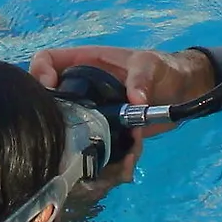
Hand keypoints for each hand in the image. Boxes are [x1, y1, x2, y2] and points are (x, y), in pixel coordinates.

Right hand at [27, 45, 216, 178]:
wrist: (182, 93)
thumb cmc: (163, 68)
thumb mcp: (151, 65)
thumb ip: (142, 78)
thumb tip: (136, 100)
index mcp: (84, 62)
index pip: (47, 60)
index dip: (39, 72)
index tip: (49, 90)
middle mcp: (81, 88)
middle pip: (49, 100)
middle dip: (55, 119)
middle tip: (71, 135)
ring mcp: (91, 112)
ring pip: (69, 130)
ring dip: (83, 146)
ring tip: (108, 153)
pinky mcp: (103, 133)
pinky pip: (92, 148)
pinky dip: (106, 159)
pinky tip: (127, 161)